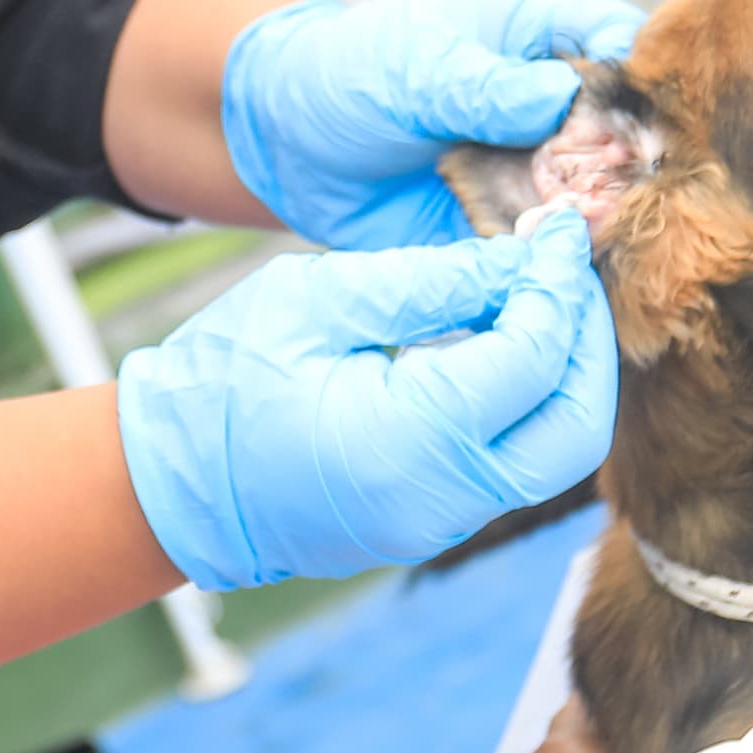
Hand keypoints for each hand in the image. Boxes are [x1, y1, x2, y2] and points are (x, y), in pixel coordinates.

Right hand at [116, 215, 616, 590]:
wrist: (167, 485)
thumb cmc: (223, 379)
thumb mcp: (320, 300)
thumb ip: (431, 280)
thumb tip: (524, 258)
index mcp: (413, 440)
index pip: (534, 357)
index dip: (556, 285)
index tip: (559, 228)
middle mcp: (442, 499)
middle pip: (576, 423)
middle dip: (585, 339)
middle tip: (564, 269)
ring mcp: (439, 524)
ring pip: (555, 453)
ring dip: (563, 373)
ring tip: (536, 297)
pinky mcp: (430, 524)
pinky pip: (511, 464)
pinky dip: (527, 403)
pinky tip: (503, 342)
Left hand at [222, 0, 644, 250]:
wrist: (287, 142)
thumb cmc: (350, 73)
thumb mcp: (411, 64)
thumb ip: (480, 83)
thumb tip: (557, 97)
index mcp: (544, 35)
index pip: (623, 45)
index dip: (645, 83)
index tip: (642, 125)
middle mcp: (556, 107)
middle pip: (628, 137)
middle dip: (628, 172)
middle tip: (602, 199)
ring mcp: (538, 172)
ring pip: (602, 203)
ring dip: (598, 230)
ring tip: (573, 247)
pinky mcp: (511, 232)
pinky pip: (551, 256)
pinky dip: (558, 271)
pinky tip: (555, 286)